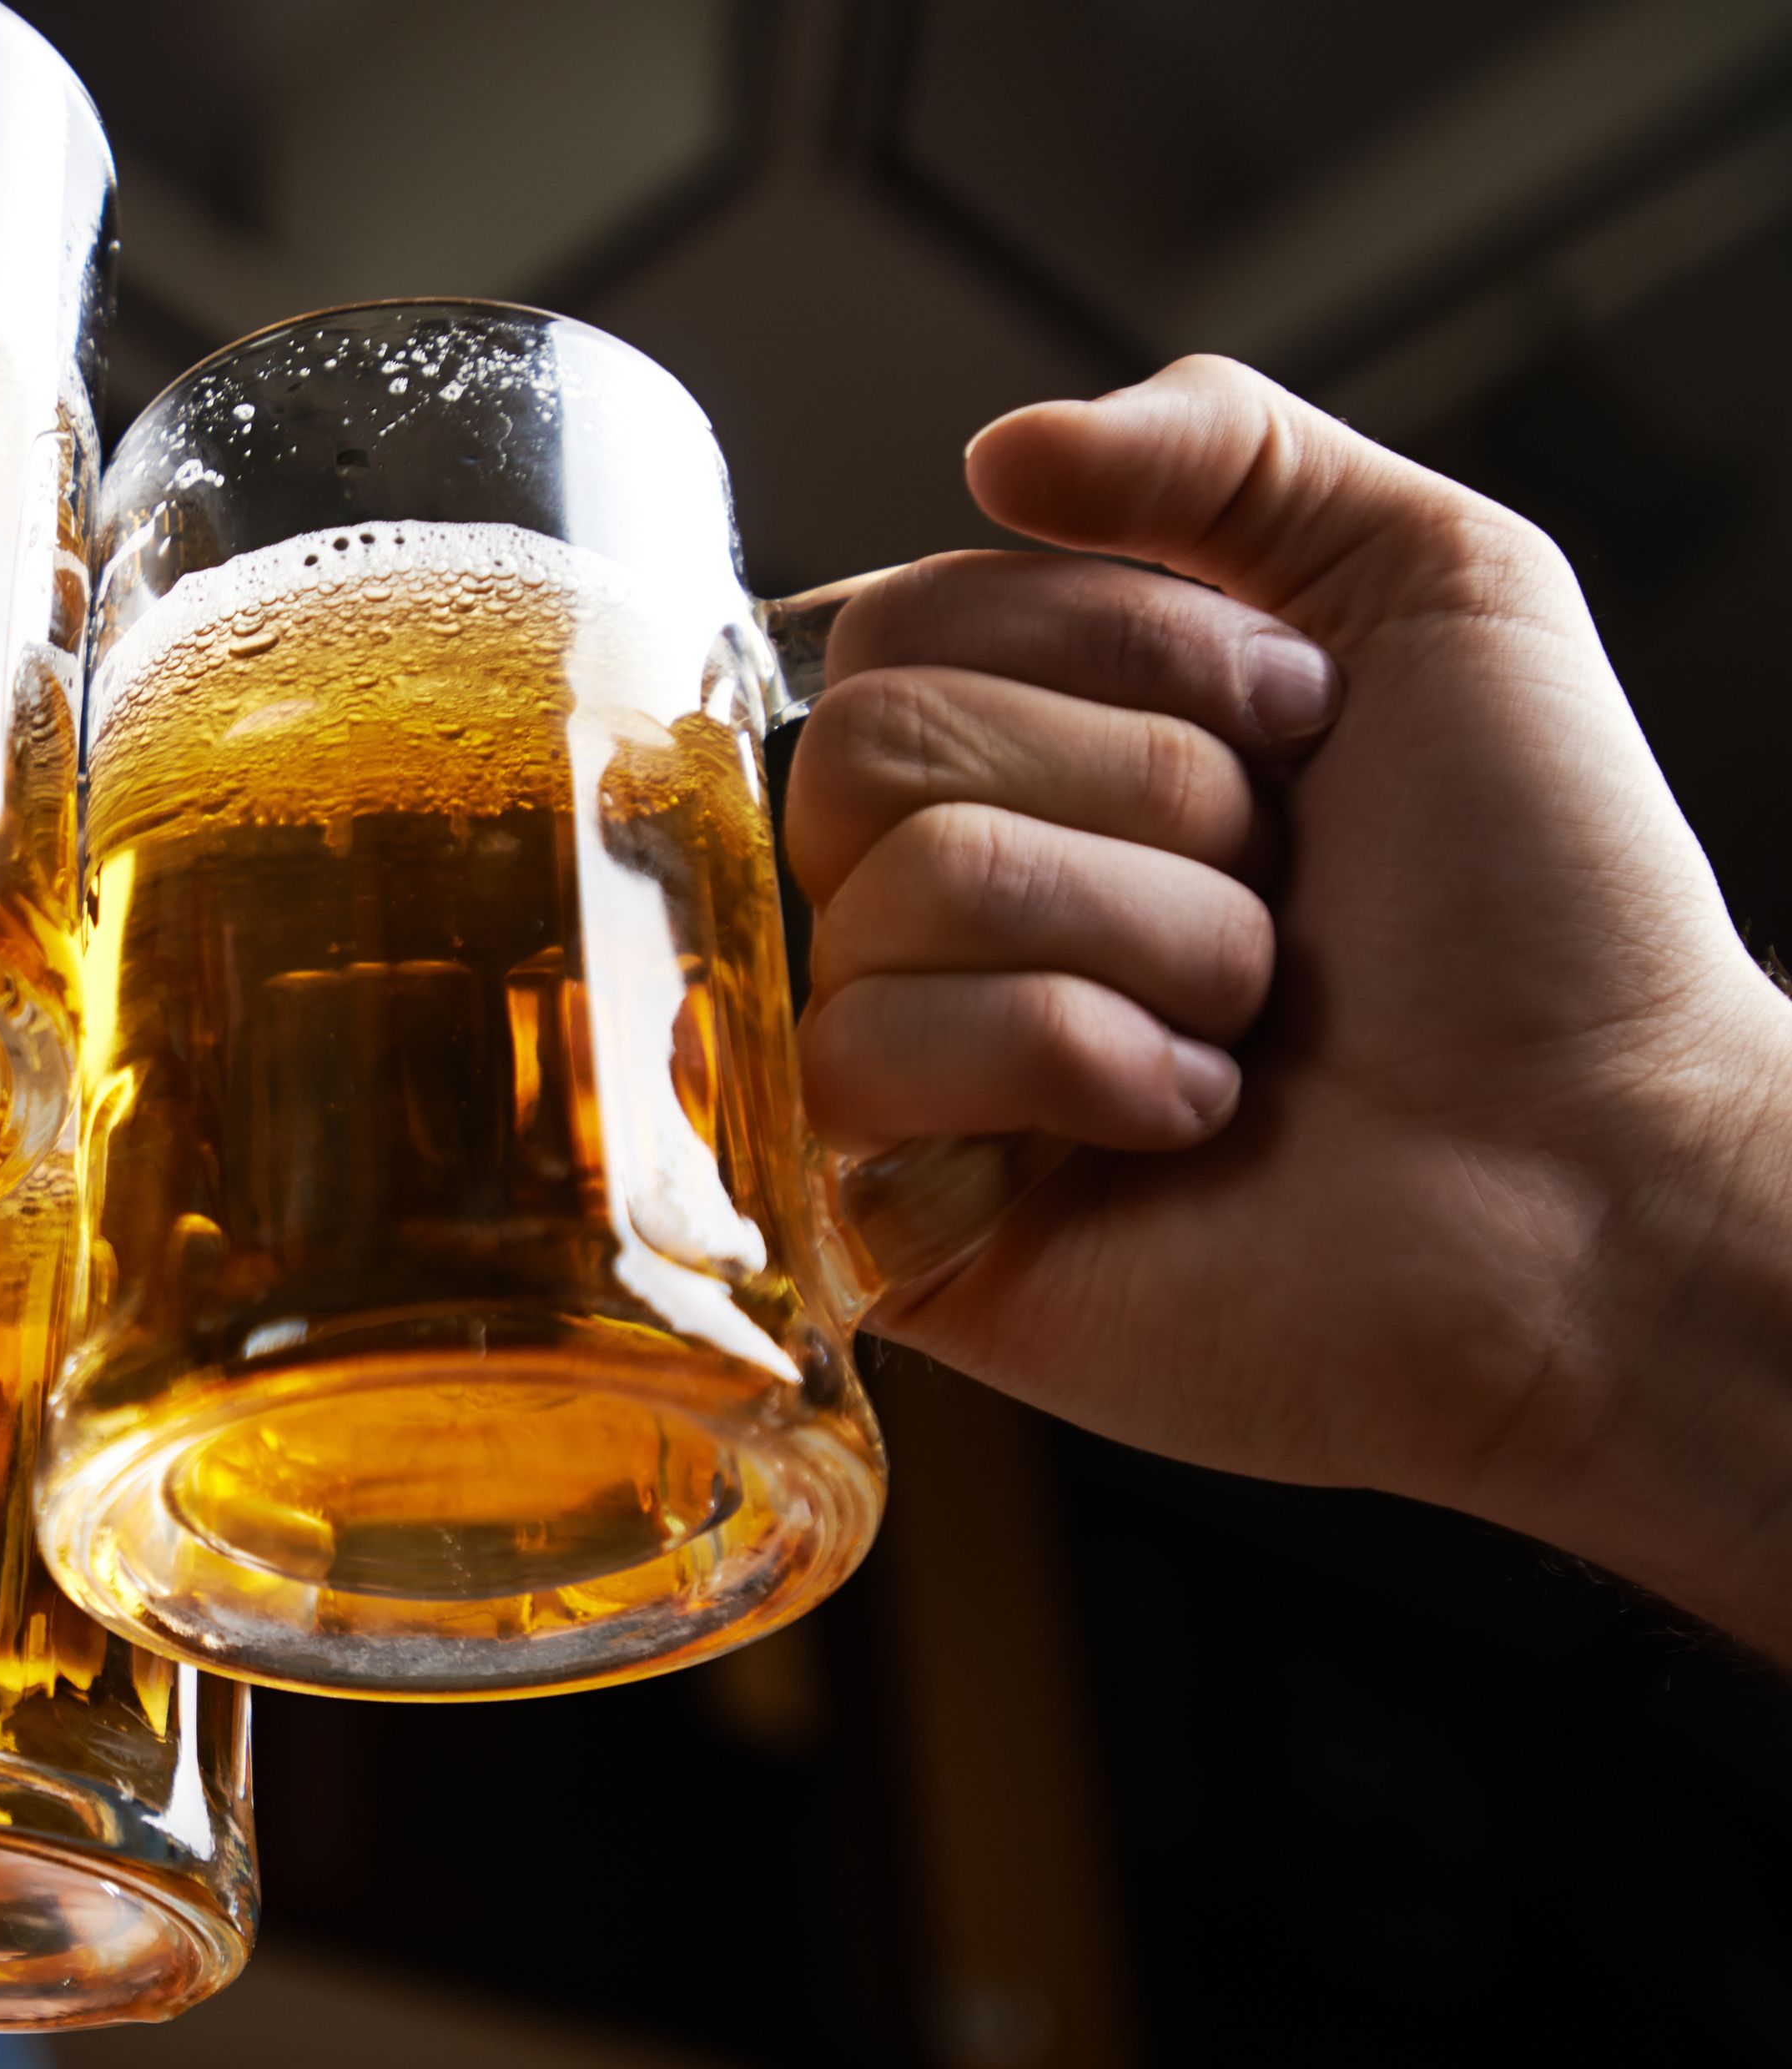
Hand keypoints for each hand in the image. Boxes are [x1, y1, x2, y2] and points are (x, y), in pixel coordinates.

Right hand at [791, 355, 1791, 1649]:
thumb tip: (997, 448)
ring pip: (892, 895)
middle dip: (1134, 793)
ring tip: (1250, 1023)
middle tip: (1277, 885)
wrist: (1612, 1176)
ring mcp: (908, 1063)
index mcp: (1036, 756)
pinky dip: (1071, 1065)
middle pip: (869, 746)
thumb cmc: (1547, 917)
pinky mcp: (887, 1213)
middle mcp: (947, 900)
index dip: (1110, 643)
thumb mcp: (1439, 584)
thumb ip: (1227, 449)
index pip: (904, 620)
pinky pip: (861, 1063)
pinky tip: (1183, 1122)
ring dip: (1142, 937)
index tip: (1301, 718)